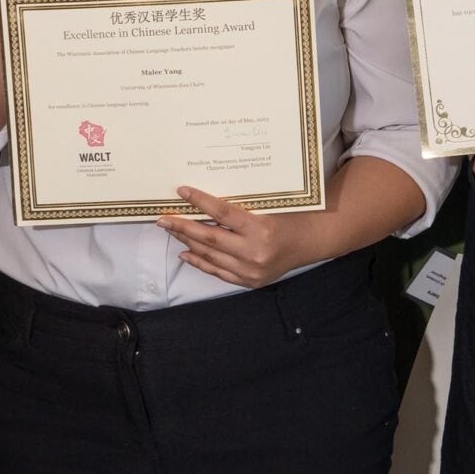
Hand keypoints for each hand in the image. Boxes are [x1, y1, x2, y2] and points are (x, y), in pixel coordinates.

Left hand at [159, 185, 328, 288]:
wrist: (311, 242)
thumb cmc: (292, 217)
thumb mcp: (270, 206)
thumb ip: (241, 207)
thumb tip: (206, 200)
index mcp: (262, 229)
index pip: (222, 214)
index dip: (200, 202)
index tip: (182, 191)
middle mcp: (255, 253)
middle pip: (210, 237)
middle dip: (183, 227)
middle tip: (163, 218)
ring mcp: (251, 271)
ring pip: (210, 255)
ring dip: (188, 242)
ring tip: (171, 231)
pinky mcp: (249, 281)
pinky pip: (218, 272)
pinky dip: (200, 262)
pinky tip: (186, 252)